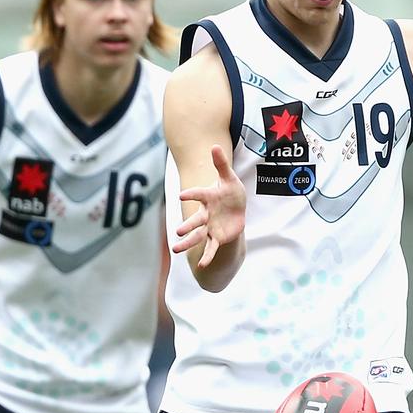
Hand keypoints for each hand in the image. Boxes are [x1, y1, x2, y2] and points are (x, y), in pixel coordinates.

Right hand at [174, 144, 245, 269]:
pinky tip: (202, 266)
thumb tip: (215, 146)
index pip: (198, 195)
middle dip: (187, 227)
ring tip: (176, 249)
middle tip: (177, 232)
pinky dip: (207, 256)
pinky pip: (211, 248)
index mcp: (208, 197)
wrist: (236, 208)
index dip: (191, 195)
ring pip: (198, 236)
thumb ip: (221, 165)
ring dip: (188, 243)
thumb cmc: (230, 191)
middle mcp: (206, 214)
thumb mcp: (229, 178)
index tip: (181, 196)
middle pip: (195, 221)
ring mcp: (210, 227)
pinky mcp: (217, 237)